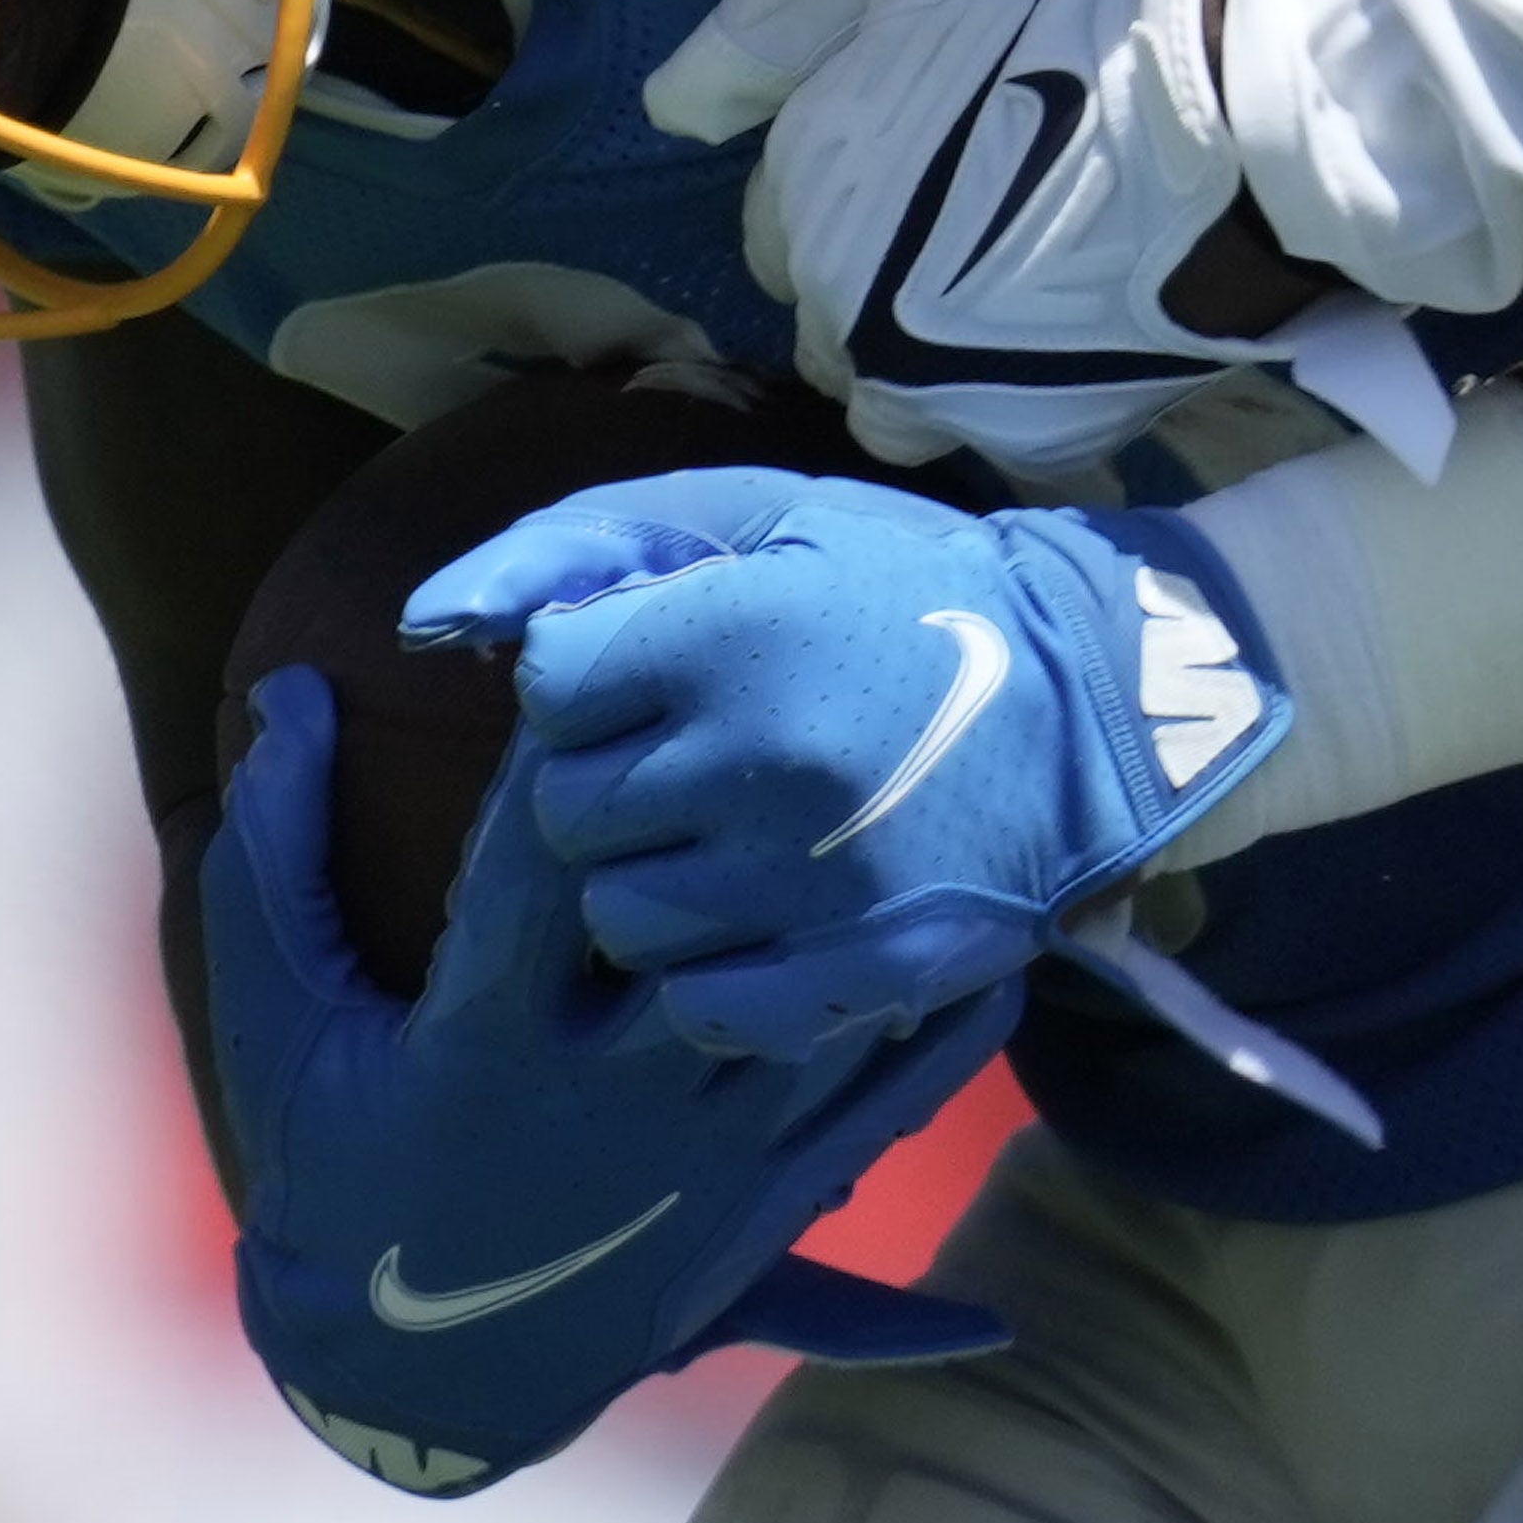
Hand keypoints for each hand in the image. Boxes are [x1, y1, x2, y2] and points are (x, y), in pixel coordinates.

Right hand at [192, 663, 1014, 1495]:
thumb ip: (275, 855)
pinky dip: (942, 1045)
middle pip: (714, 933)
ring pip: (822, 1019)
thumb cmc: (332, 1174)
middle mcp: (605, 1105)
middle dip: (757, 823)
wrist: (404, 1380)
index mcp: (483, 1041)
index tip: (611, 650)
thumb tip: (289, 693)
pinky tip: (993, 961)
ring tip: (949, 803)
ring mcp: (697, 1169)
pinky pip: (877, 1122)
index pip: (544, 865)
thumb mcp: (277, 1021)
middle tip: (822, 706)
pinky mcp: (758, 1221)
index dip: (577, 750)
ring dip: (885, 917)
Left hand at [418, 467, 1295, 1057]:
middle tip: (696, 763)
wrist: (1096, 704)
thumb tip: (426, 618)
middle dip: (614, 784)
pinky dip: (716, 974)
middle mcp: (761, 755)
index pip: (553, 685)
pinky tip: (763, 921)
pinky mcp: (856, 967)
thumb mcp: (760, 518)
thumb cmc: (906, 590)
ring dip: (656, 882)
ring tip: (732, 844)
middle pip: (570, 808)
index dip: (594, 681)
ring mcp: (809, 874)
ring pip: (622, 914)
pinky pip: (699, 1004)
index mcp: (734, 628)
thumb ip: (582, 544)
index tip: (656, 677)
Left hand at [651, 0, 1427, 479]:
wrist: (1245, 93)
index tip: (925, 160)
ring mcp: (942, 386)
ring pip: (898, 405)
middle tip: (972, 230)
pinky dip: (1022, 404)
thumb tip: (672, 107)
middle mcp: (846, 307)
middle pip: (830, 327)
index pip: (779, 231)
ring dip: (931, 366)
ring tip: (1013, 306)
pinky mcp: (1043, 435)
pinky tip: (1074, 348)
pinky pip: (1000, 440)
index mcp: (808, 187)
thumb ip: (772, 22)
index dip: (847, 190)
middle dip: (875, 288)